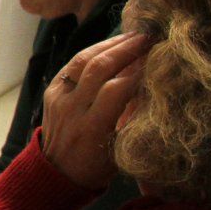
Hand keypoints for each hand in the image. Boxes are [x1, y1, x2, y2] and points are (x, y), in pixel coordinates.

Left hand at [41, 32, 149, 190]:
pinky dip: (92, 51)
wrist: (55, 174)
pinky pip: (72, 65)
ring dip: (110, 44)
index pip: (117, 89)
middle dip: (126, 48)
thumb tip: (153, 86)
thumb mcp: (122, 149)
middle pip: (99, 68)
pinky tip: (110, 45)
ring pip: (83, 60)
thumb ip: (134, 119)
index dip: (140, 71)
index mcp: (92, 128)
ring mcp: (58, 98)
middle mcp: (72, 109)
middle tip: (149, 37)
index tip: (160, 58)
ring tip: (133, 35)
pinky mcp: (51, 92)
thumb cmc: (97, 166)